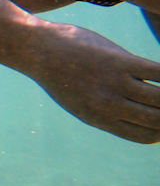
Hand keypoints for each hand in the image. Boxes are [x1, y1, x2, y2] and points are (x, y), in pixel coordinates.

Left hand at [24, 23, 159, 142]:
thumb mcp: (80, 101)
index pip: (145, 136)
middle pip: (158, 120)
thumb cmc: (61, 73)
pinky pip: (158, 72)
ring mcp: (113, 83)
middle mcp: (108, 106)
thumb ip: (106, 110)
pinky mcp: (118, 61)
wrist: (37, 49)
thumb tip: (133, 111)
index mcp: (99, 119)